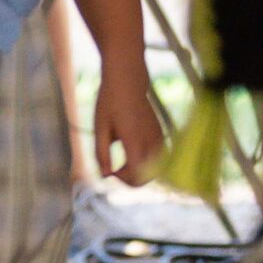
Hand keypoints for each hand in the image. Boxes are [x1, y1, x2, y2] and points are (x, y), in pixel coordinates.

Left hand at [92, 67, 167, 185]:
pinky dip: (147, 163)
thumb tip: (105, 176)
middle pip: (148, 177)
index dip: (123, 180)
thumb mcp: (100, 128)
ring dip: (140, 172)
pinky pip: (159, 159)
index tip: (110, 171)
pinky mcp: (162, 134)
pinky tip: (133, 154)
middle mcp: (151, 141)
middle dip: (131, 179)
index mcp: (135, 141)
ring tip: (123, 163)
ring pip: (155, 170)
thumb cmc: (110, 103)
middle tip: (114, 169)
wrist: (127, 82)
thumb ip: (101, 154)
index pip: (138, 176)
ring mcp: (159, 138)